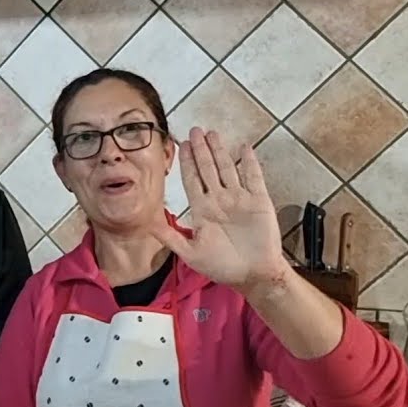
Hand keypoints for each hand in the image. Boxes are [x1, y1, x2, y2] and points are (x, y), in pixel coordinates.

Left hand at [151, 127, 289, 292]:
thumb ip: (172, 237)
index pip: (192, 180)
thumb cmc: (222, 266)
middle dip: (200, 150)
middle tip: (194, 130)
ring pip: (227, 168)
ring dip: (220, 151)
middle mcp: (219, 200)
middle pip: (208, 169)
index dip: (187, 163)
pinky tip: (244, 148)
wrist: (253, 276)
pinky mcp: (258, 201)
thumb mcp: (191, 253)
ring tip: (212, 134)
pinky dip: (249, 162)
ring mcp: (239, 198)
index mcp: (202, 210)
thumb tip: (150, 224)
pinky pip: (253, 177)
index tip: (180, 145)